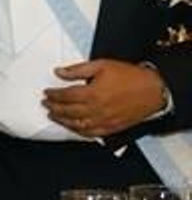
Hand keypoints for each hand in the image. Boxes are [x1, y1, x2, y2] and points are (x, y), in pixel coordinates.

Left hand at [44, 59, 167, 137]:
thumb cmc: (131, 77)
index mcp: (92, 94)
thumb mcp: (102, 65)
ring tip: (53, 116)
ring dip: (62, 121)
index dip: (53, 94)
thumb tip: (59, 72)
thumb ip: (78, 70)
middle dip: (54, 107)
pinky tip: (72, 127)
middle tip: (45, 104)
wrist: (153, 90)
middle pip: (68, 112)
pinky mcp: (112, 128)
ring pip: (77, 125)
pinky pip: (91, 133)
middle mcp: (96, 110)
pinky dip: (78, 131)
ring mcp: (104, 121)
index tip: (47, 92)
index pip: (65, 96)